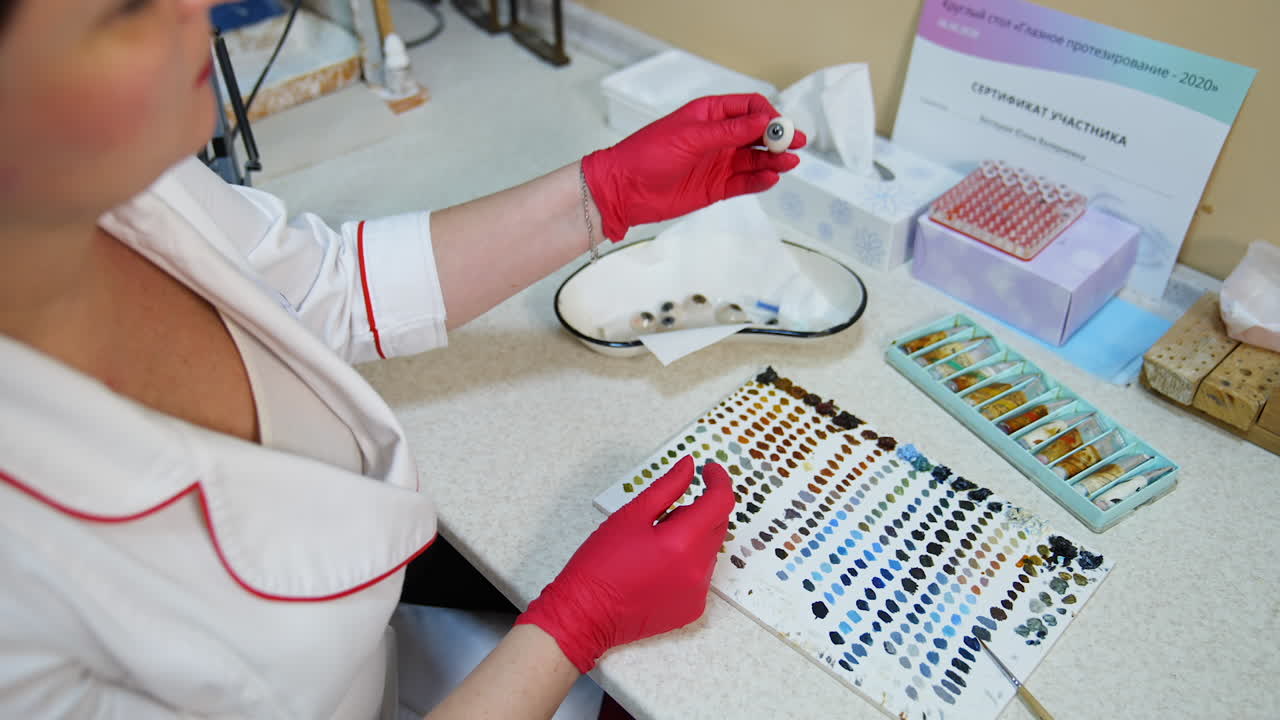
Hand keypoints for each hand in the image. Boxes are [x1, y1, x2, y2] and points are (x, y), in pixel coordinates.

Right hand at [515, 456, 734, 672]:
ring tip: (654, 546)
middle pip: (717, 525)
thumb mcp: (631, 515)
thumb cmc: (600, 563)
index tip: (708, 470)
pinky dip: (687, 563)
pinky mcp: (693, 608)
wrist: (585, 615)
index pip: (720, 502)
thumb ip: (667, 487)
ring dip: (692, 538)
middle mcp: (698, 569)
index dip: (718, 480)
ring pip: (709, 550)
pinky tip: (657, 568)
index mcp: (683, 542)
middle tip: (665, 513)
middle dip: (700, 510)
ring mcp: (698, 592)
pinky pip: (700, 575)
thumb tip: (690, 465)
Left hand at [583, 93, 806, 240]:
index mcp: (710, 114)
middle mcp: (718, 137)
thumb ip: (729, 131)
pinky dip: (759, 181)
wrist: (624, 189)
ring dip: (773, 160)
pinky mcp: (716, 188)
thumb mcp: (691, 137)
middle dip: (778, 138)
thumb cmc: (648, 154)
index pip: (748, 107)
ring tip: (788, 163)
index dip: (767, 114)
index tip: (778, 126)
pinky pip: (744, 183)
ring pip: (755, 159)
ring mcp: (718, 163)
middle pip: (757, 134)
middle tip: (796, 144)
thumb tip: (763, 121)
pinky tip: (771, 178)